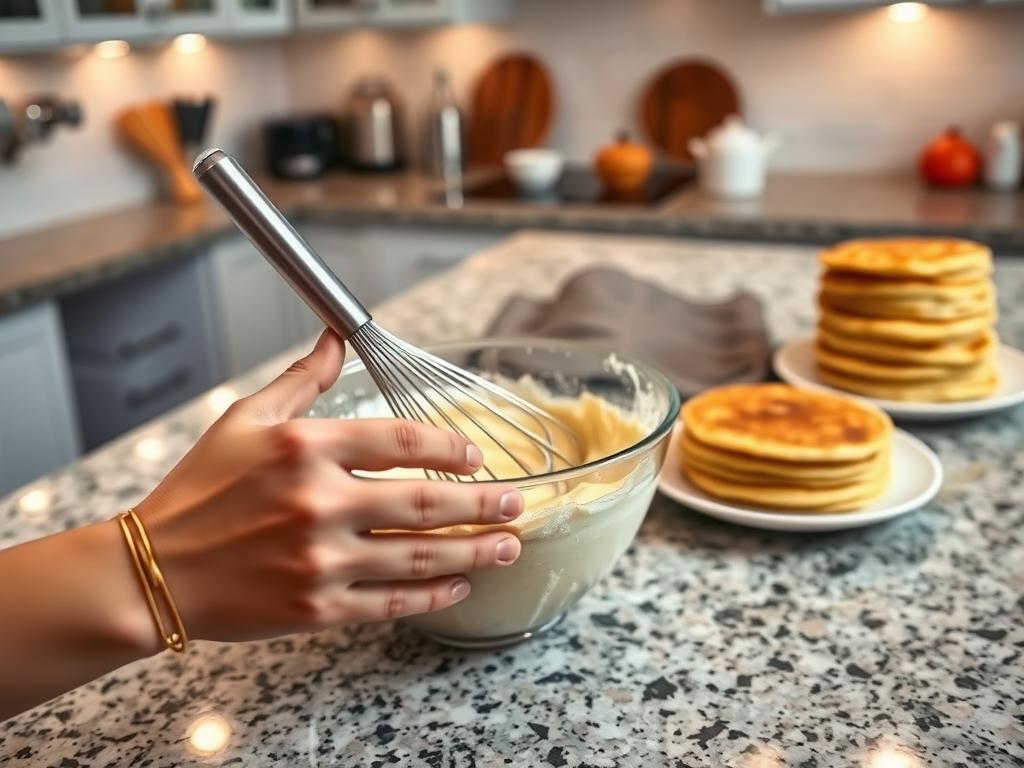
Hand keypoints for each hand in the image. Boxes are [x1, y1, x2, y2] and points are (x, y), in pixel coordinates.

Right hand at [133, 329, 523, 644]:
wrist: (155, 570)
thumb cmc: (200, 489)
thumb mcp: (245, 419)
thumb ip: (301, 379)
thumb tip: (336, 336)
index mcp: (304, 449)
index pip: (399, 440)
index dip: (447, 447)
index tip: (474, 455)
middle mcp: (318, 503)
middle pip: (425, 502)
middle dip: (482, 504)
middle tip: (515, 503)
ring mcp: (321, 560)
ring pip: (419, 556)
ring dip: (474, 550)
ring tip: (508, 544)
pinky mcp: (318, 608)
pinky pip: (391, 602)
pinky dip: (432, 595)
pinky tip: (461, 585)